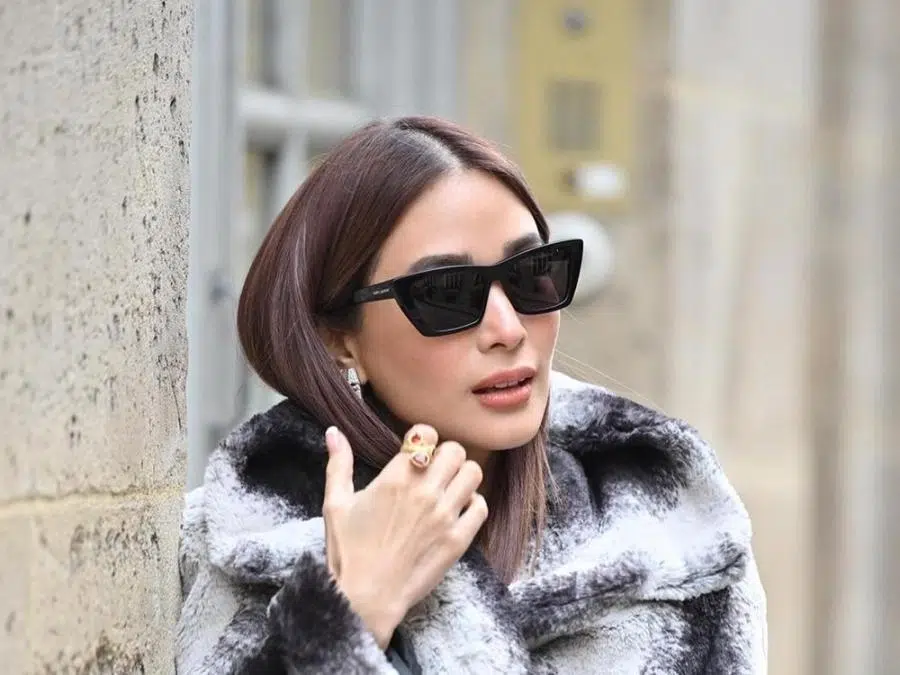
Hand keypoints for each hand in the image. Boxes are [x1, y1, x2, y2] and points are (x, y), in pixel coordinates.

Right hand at [322, 425, 487, 648]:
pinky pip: (481, 507)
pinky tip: (457, 510)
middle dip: (444, 455)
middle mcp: (425, 492)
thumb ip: (339, 463)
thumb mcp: (335, 504)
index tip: (416, 449)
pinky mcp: (458, 540)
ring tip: (448, 487)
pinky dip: (472, 504)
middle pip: (454, 450)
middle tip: (433, 469)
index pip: (425, 434)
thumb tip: (334, 432)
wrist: (366, 598)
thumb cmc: (348, 552)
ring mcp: (445, 516)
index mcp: (395, 479)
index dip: (422, 438)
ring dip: (461, 476)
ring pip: (473, 473)